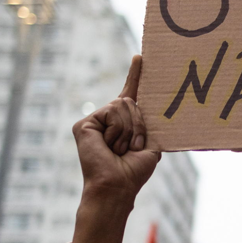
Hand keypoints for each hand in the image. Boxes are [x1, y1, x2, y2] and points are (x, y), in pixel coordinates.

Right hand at [71, 56, 160, 242]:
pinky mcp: (84, 124)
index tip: (141, 57)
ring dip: (130, 130)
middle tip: (133, 147)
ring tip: (120, 149)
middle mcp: (108, 119)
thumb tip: (157, 104)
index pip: (130, 93)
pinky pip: (111, 112)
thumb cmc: (135, 169)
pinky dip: (118, 130)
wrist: (118, 185)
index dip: (135, 75)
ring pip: (122, 105)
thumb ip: (150, 123)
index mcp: (124, 122)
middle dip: (139, 124)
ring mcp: (94, 120)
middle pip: (130, 101)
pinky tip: (109, 146)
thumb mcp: (150, 142)